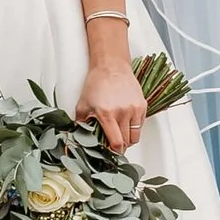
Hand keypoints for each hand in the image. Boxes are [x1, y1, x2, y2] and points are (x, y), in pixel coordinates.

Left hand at [77, 21, 143, 154]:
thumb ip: (80, 124)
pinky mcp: (142, 105)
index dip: (113, 151)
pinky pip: (140, 125)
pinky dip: (134, 129)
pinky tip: (126, 125)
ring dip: (128, 140)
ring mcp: (134, 109)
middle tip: (114, 146)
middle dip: (120, 148)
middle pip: (126, 142)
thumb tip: (77, 139)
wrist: (111, 66)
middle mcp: (122, 112)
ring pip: (135, 136)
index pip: (116, 142)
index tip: (110, 153)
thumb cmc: (96, 84)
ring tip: (121, 137)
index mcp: (106, 114)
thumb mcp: (82, 104)